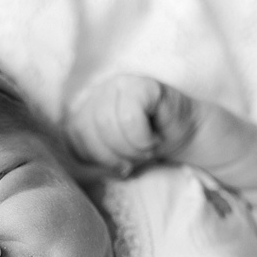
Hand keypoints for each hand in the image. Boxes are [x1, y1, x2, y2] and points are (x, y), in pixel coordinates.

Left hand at [64, 75, 202, 176]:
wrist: (184, 138)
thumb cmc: (144, 150)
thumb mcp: (111, 160)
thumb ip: (91, 160)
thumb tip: (83, 172)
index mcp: (81, 113)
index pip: (72, 141)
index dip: (96, 161)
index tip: (119, 165)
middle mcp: (95, 95)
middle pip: (88, 132)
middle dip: (114, 156)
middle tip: (137, 158)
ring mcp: (117, 86)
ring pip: (107, 124)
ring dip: (131, 149)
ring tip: (147, 147)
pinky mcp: (140, 84)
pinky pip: (130, 117)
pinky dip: (143, 137)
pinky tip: (156, 135)